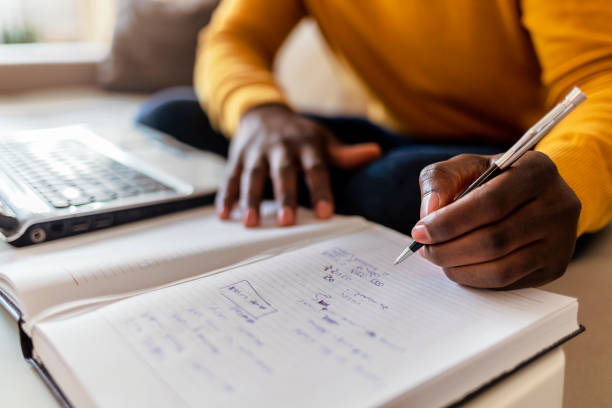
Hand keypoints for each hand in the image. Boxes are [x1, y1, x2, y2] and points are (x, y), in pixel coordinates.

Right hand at [216, 105, 381, 226]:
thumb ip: (345, 154)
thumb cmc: (300, 134)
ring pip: (253, 175)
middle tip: (287, 222)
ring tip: (250, 223)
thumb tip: (376, 152)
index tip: (325, 214)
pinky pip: (231, 177)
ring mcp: (256, 152)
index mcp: (306, 144)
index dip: (321, 190)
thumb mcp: (323, 140)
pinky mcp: (237, 157)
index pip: (316, 168)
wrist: (262, 111)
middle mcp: (281, 147)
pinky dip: (227, 195)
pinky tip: (224, 215)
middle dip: (284, 196)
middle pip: (283, 172)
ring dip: (250, 199)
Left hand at [412, 151, 580, 288]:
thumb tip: (428, 212)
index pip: (491, 203)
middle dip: (449, 249)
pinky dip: (475, 279)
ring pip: (502, 268)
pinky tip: (458, 267)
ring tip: (438, 258)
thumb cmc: (492, 179)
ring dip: (459, 269)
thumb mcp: (465, 166)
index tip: (420, 231)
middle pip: (495, 240)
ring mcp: (561, 240)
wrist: (531, 194)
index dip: (450, 222)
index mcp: (537, 170)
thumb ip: (440, 180)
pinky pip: (508, 282)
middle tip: (425, 249)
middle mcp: (559, 205)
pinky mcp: (555, 267)